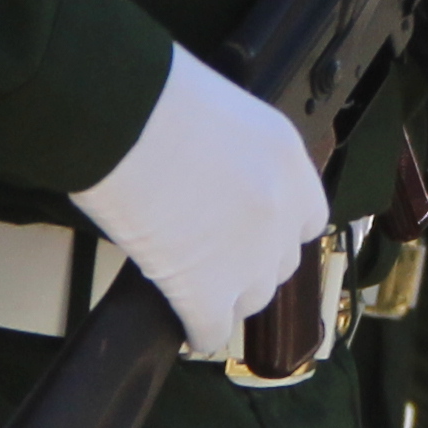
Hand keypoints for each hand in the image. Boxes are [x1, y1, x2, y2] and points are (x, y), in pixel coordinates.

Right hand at [73, 43, 330, 356]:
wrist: (120, 118)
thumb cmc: (152, 98)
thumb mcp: (220, 116)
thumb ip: (234, 158)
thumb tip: (216, 185)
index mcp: (287, 158)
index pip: (307, 217)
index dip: (276, 230)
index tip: (248, 232)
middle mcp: (282, 209)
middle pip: (281, 262)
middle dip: (252, 264)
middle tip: (216, 259)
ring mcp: (250, 255)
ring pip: (252, 299)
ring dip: (227, 297)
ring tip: (198, 291)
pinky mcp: (208, 291)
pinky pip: (212, 330)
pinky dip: (197, 330)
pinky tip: (184, 325)